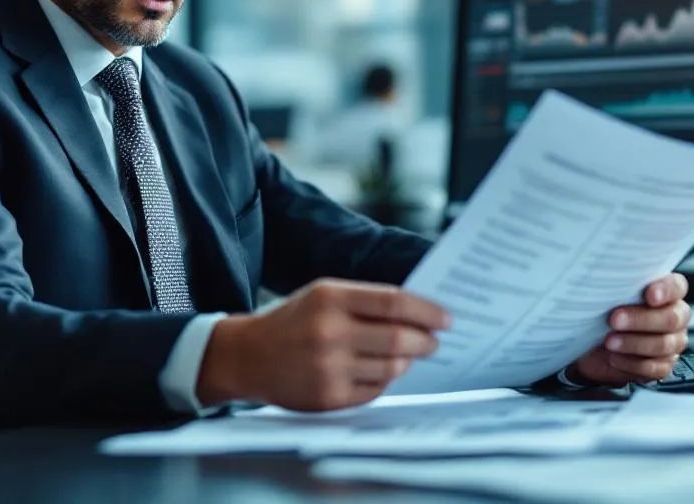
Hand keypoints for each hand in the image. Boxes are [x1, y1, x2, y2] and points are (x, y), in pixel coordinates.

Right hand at [197, 278, 450, 410]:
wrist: (247, 357)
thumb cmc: (293, 322)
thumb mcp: (322, 296)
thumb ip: (365, 301)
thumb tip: (419, 313)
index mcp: (330, 298)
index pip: (394, 302)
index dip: (427, 311)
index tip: (446, 318)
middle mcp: (330, 333)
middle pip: (400, 338)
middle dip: (427, 341)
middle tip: (435, 341)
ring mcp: (329, 368)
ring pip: (393, 367)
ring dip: (408, 361)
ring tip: (409, 354)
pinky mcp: (329, 398)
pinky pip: (376, 390)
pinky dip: (386, 380)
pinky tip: (382, 370)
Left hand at [568, 273, 690, 385]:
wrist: (592, 345)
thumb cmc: (603, 313)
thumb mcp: (607, 295)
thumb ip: (618, 286)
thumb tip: (608, 278)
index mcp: (667, 293)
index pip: (677, 287)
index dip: (666, 290)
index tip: (649, 295)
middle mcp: (675, 317)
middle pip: (671, 318)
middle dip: (640, 319)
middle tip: (614, 319)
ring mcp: (672, 343)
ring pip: (664, 345)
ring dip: (633, 343)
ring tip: (610, 341)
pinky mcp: (663, 366)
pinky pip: (655, 368)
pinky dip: (633, 364)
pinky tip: (615, 358)